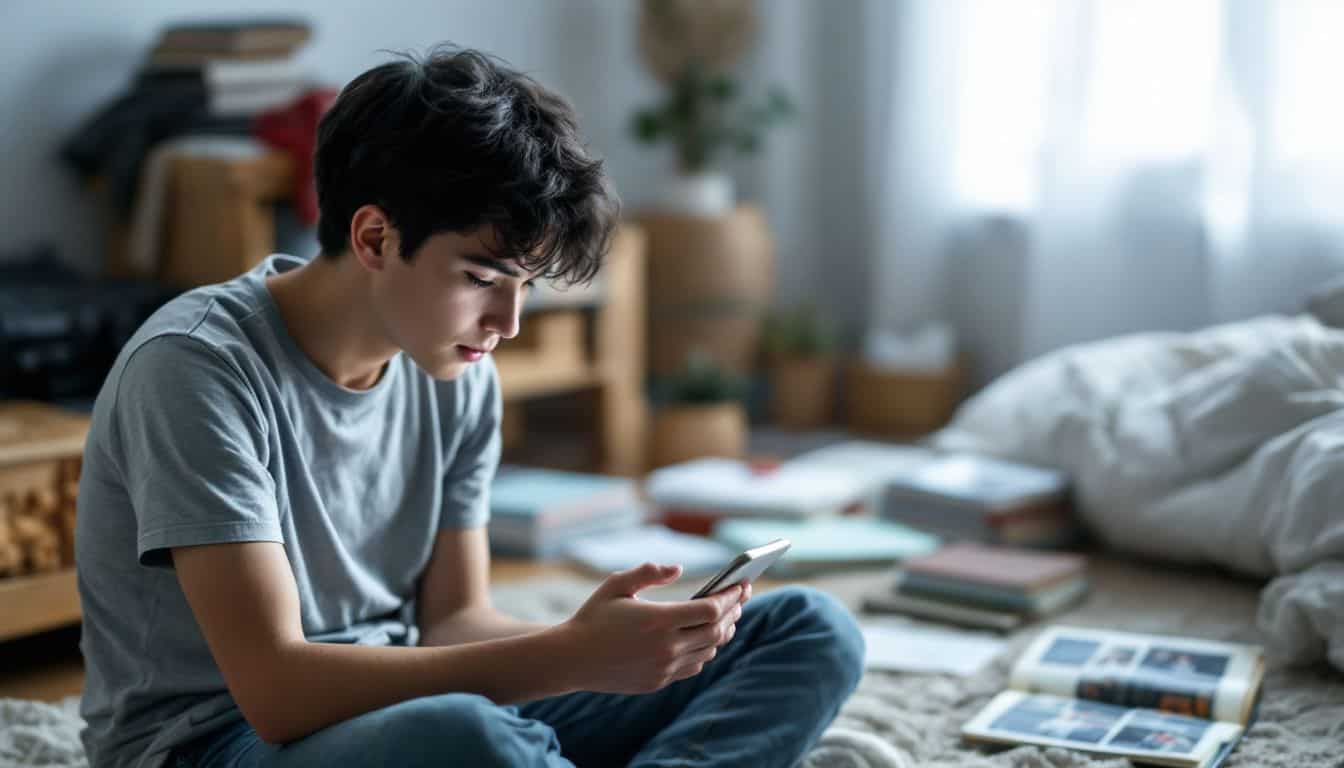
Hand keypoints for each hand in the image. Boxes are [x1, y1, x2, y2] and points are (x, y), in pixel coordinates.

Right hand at [558, 563, 744, 693]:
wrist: (571, 659)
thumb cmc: (593, 616)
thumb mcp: (617, 585)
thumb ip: (648, 572)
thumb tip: (677, 569)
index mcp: (658, 620)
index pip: (710, 610)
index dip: (730, 597)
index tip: (741, 584)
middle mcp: (666, 647)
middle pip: (716, 631)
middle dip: (734, 611)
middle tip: (741, 596)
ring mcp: (664, 668)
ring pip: (708, 650)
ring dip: (723, 632)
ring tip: (728, 615)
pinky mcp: (658, 681)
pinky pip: (693, 666)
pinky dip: (706, 650)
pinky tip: (706, 638)